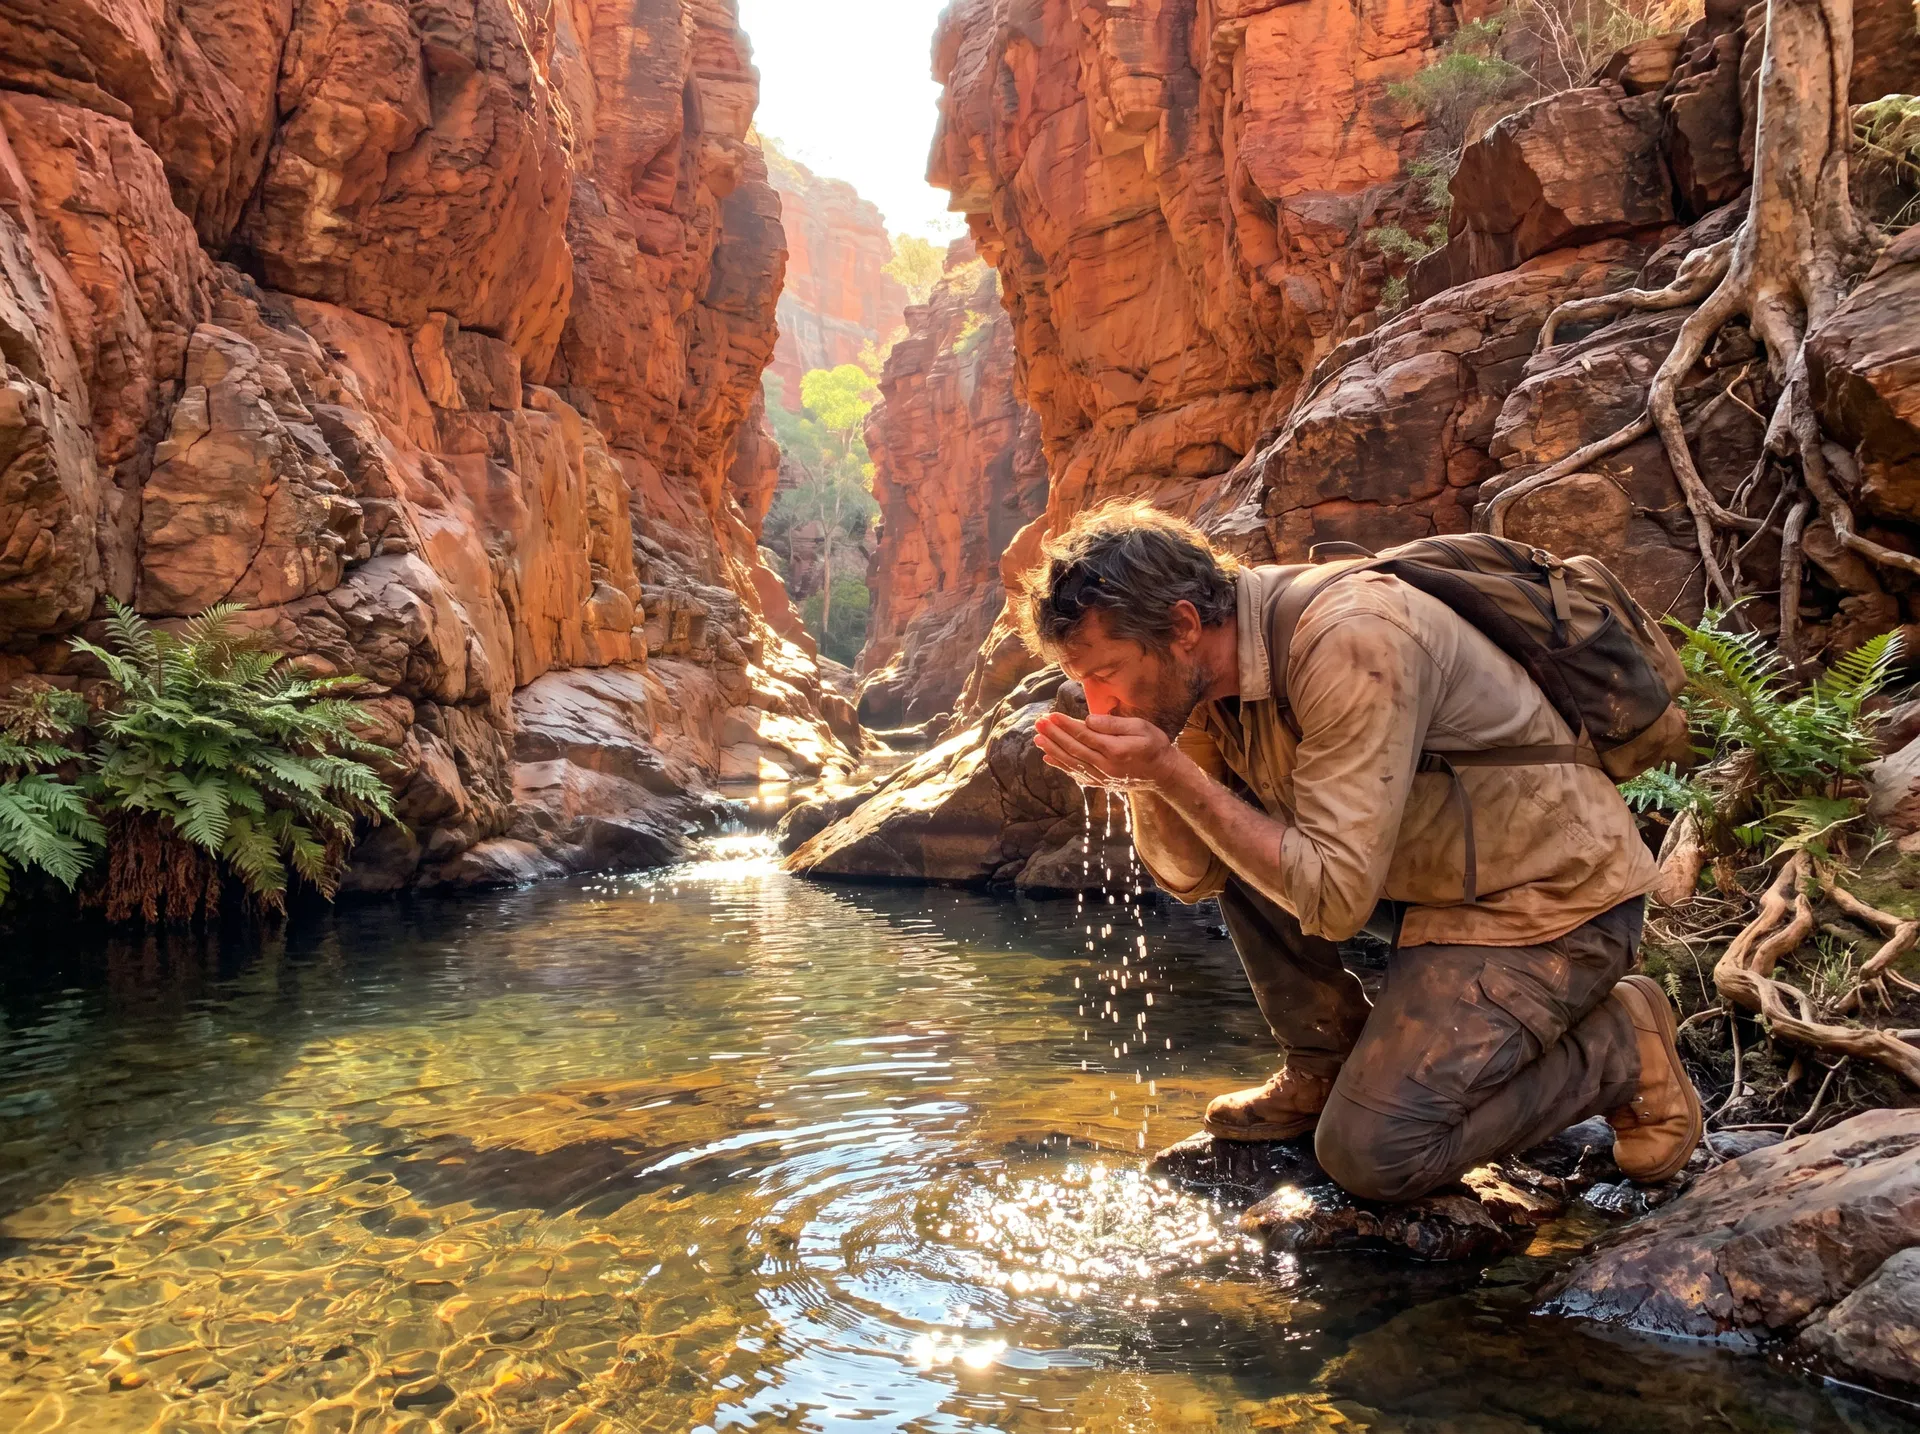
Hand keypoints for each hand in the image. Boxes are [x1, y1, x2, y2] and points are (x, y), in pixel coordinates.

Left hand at [1032, 712, 1177, 790]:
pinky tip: (1048, 758)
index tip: (1051, 715)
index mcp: (1115, 750)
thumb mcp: (1140, 727)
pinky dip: (1060, 766)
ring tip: (1037, 738)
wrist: (1163, 774)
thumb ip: (1113, 724)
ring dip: (1052, 750)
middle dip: (1054, 735)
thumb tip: (1088, 719)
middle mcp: (1105, 766)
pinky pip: (1076, 774)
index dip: (1065, 725)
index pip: (1084, 735)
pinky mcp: (1100, 782)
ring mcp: (1101, 776)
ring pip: (1071, 762)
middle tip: (1038, 723)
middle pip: (1073, 748)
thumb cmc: (1154, 745)